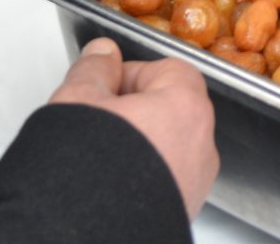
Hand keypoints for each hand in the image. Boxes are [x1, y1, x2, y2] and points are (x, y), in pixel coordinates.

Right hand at [46, 38, 216, 216]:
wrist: (83, 232)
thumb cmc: (86, 170)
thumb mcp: (78, 100)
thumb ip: (94, 69)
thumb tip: (103, 53)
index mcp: (186, 108)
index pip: (169, 69)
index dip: (130, 74)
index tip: (104, 86)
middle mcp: (201, 147)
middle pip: (170, 108)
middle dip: (133, 110)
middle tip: (97, 120)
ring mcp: (194, 184)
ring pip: (168, 146)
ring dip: (138, 143)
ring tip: (98, 154)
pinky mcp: (182, 211)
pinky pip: (165, 179)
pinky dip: (142, 175)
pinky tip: (109, 181)